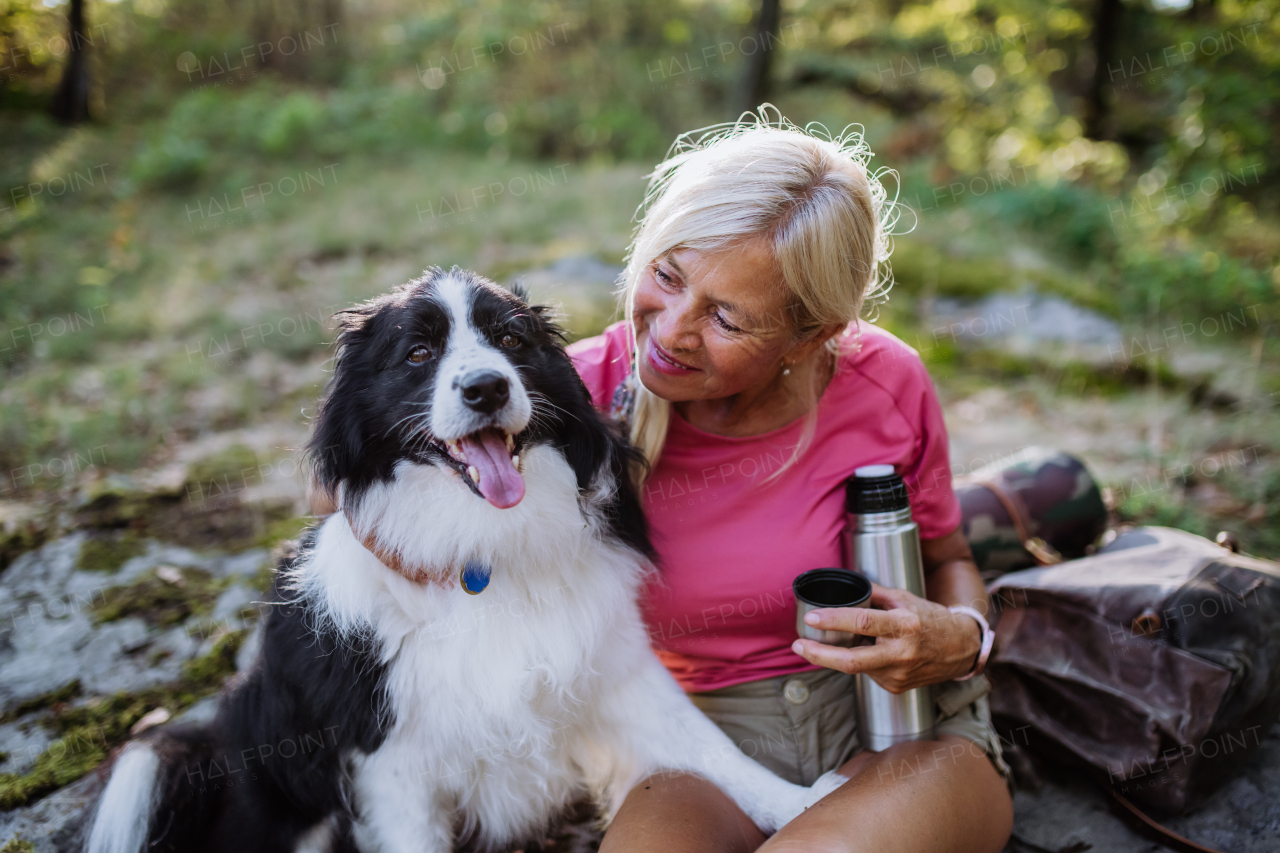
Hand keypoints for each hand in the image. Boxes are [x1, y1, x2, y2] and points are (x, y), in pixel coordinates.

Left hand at [790, 581, 981, 692]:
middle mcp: (902, 653)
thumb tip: (845, 584)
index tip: (811, 618)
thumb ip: (874, 593)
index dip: (834, 621)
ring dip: (838, 655)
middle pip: (851, 661)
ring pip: (856, 666)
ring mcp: (899, 674)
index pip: (863, 623)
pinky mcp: (896, 687)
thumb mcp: (905, 598)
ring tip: (835, 641)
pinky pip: (868, 673)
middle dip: (818, 655)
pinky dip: (861, 661)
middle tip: (798, 646)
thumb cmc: (931, 619)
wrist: (960, 649)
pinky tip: (869, 651)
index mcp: (905, 625)